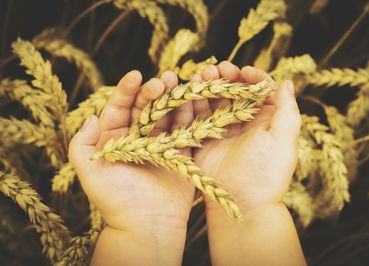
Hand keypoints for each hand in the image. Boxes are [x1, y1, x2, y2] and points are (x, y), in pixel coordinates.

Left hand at [68, 71, 194, 257]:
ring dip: (172, 96)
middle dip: (152, 90)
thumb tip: (91, 117)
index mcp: (115, 140)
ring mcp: (161, 145)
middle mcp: (138, 139)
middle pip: (145, 107)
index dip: (126, 90)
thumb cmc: (116, 200)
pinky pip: (186, 128)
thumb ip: (82, 143)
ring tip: (178, 81)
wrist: (147, 225)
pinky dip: (190, 112)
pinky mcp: (181, 152)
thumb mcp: (88, 170)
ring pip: (166, 113)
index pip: (119, 108)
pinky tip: (192, 97)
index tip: (135, 75)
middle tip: (163, 79)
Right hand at [193, 61, 300, 215]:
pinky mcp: (204, 139)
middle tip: (217, 69)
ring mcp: (222, 130)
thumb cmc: (268, 172)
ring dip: (208, 86)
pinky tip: (189, 92)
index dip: (252, 77)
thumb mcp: (284, 140)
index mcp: (266, 120)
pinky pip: (197, 115)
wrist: (243, 202)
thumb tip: (286, 82)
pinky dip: (193, 102)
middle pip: (234, 91)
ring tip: (201, 75)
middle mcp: (244, 122)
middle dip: (225, 77)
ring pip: (214, 100)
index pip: (259, 90)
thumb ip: (287, 110)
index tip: (243, 71)